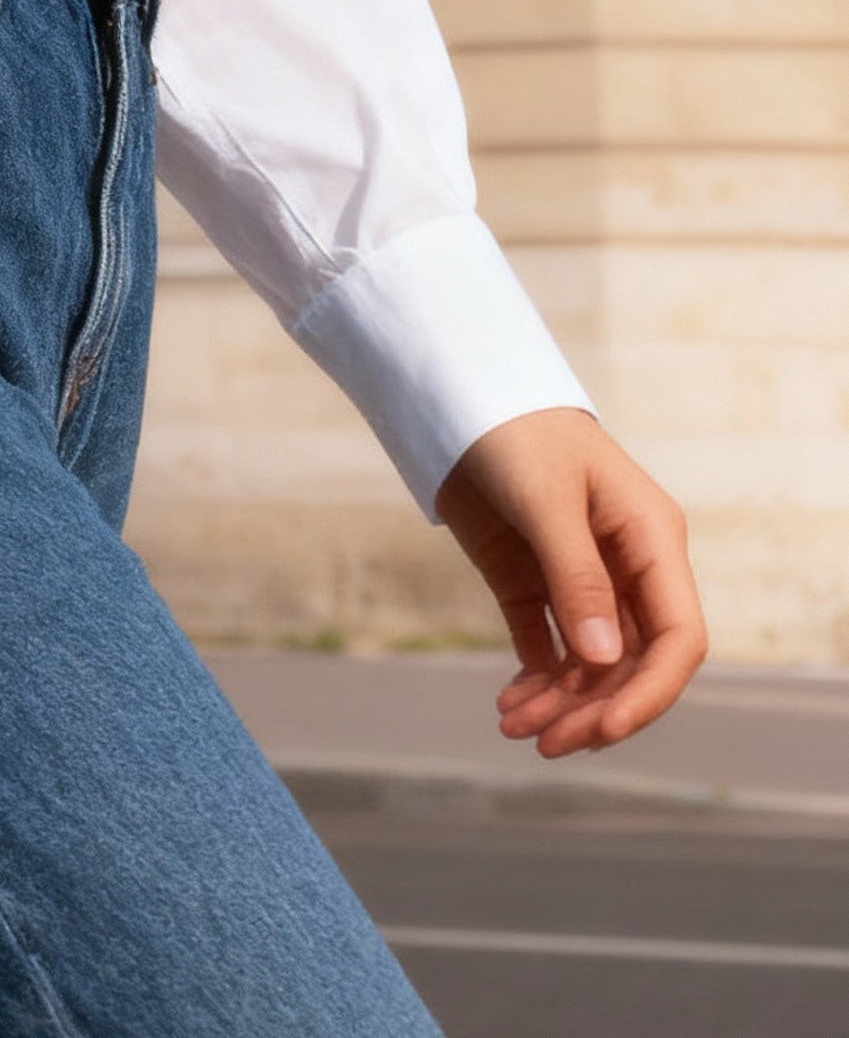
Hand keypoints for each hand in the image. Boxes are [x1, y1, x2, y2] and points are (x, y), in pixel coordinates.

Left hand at [438, 408, 705, 755]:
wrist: (461, 396)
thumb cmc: (518, 431)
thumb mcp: (548, 498)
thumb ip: (576, 576)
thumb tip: (605, 661)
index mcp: (652, 541)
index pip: (678, 639)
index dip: (650, 693)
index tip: (606, 729)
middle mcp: (626, 568)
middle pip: (632, 664)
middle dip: (597, 711)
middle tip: (547, 743)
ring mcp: (580, 578)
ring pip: (589, 666)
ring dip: (560, 705)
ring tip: (513, 728)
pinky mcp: (533, 581)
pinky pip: (547, 648)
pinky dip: (535, 683)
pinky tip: (510, 706)